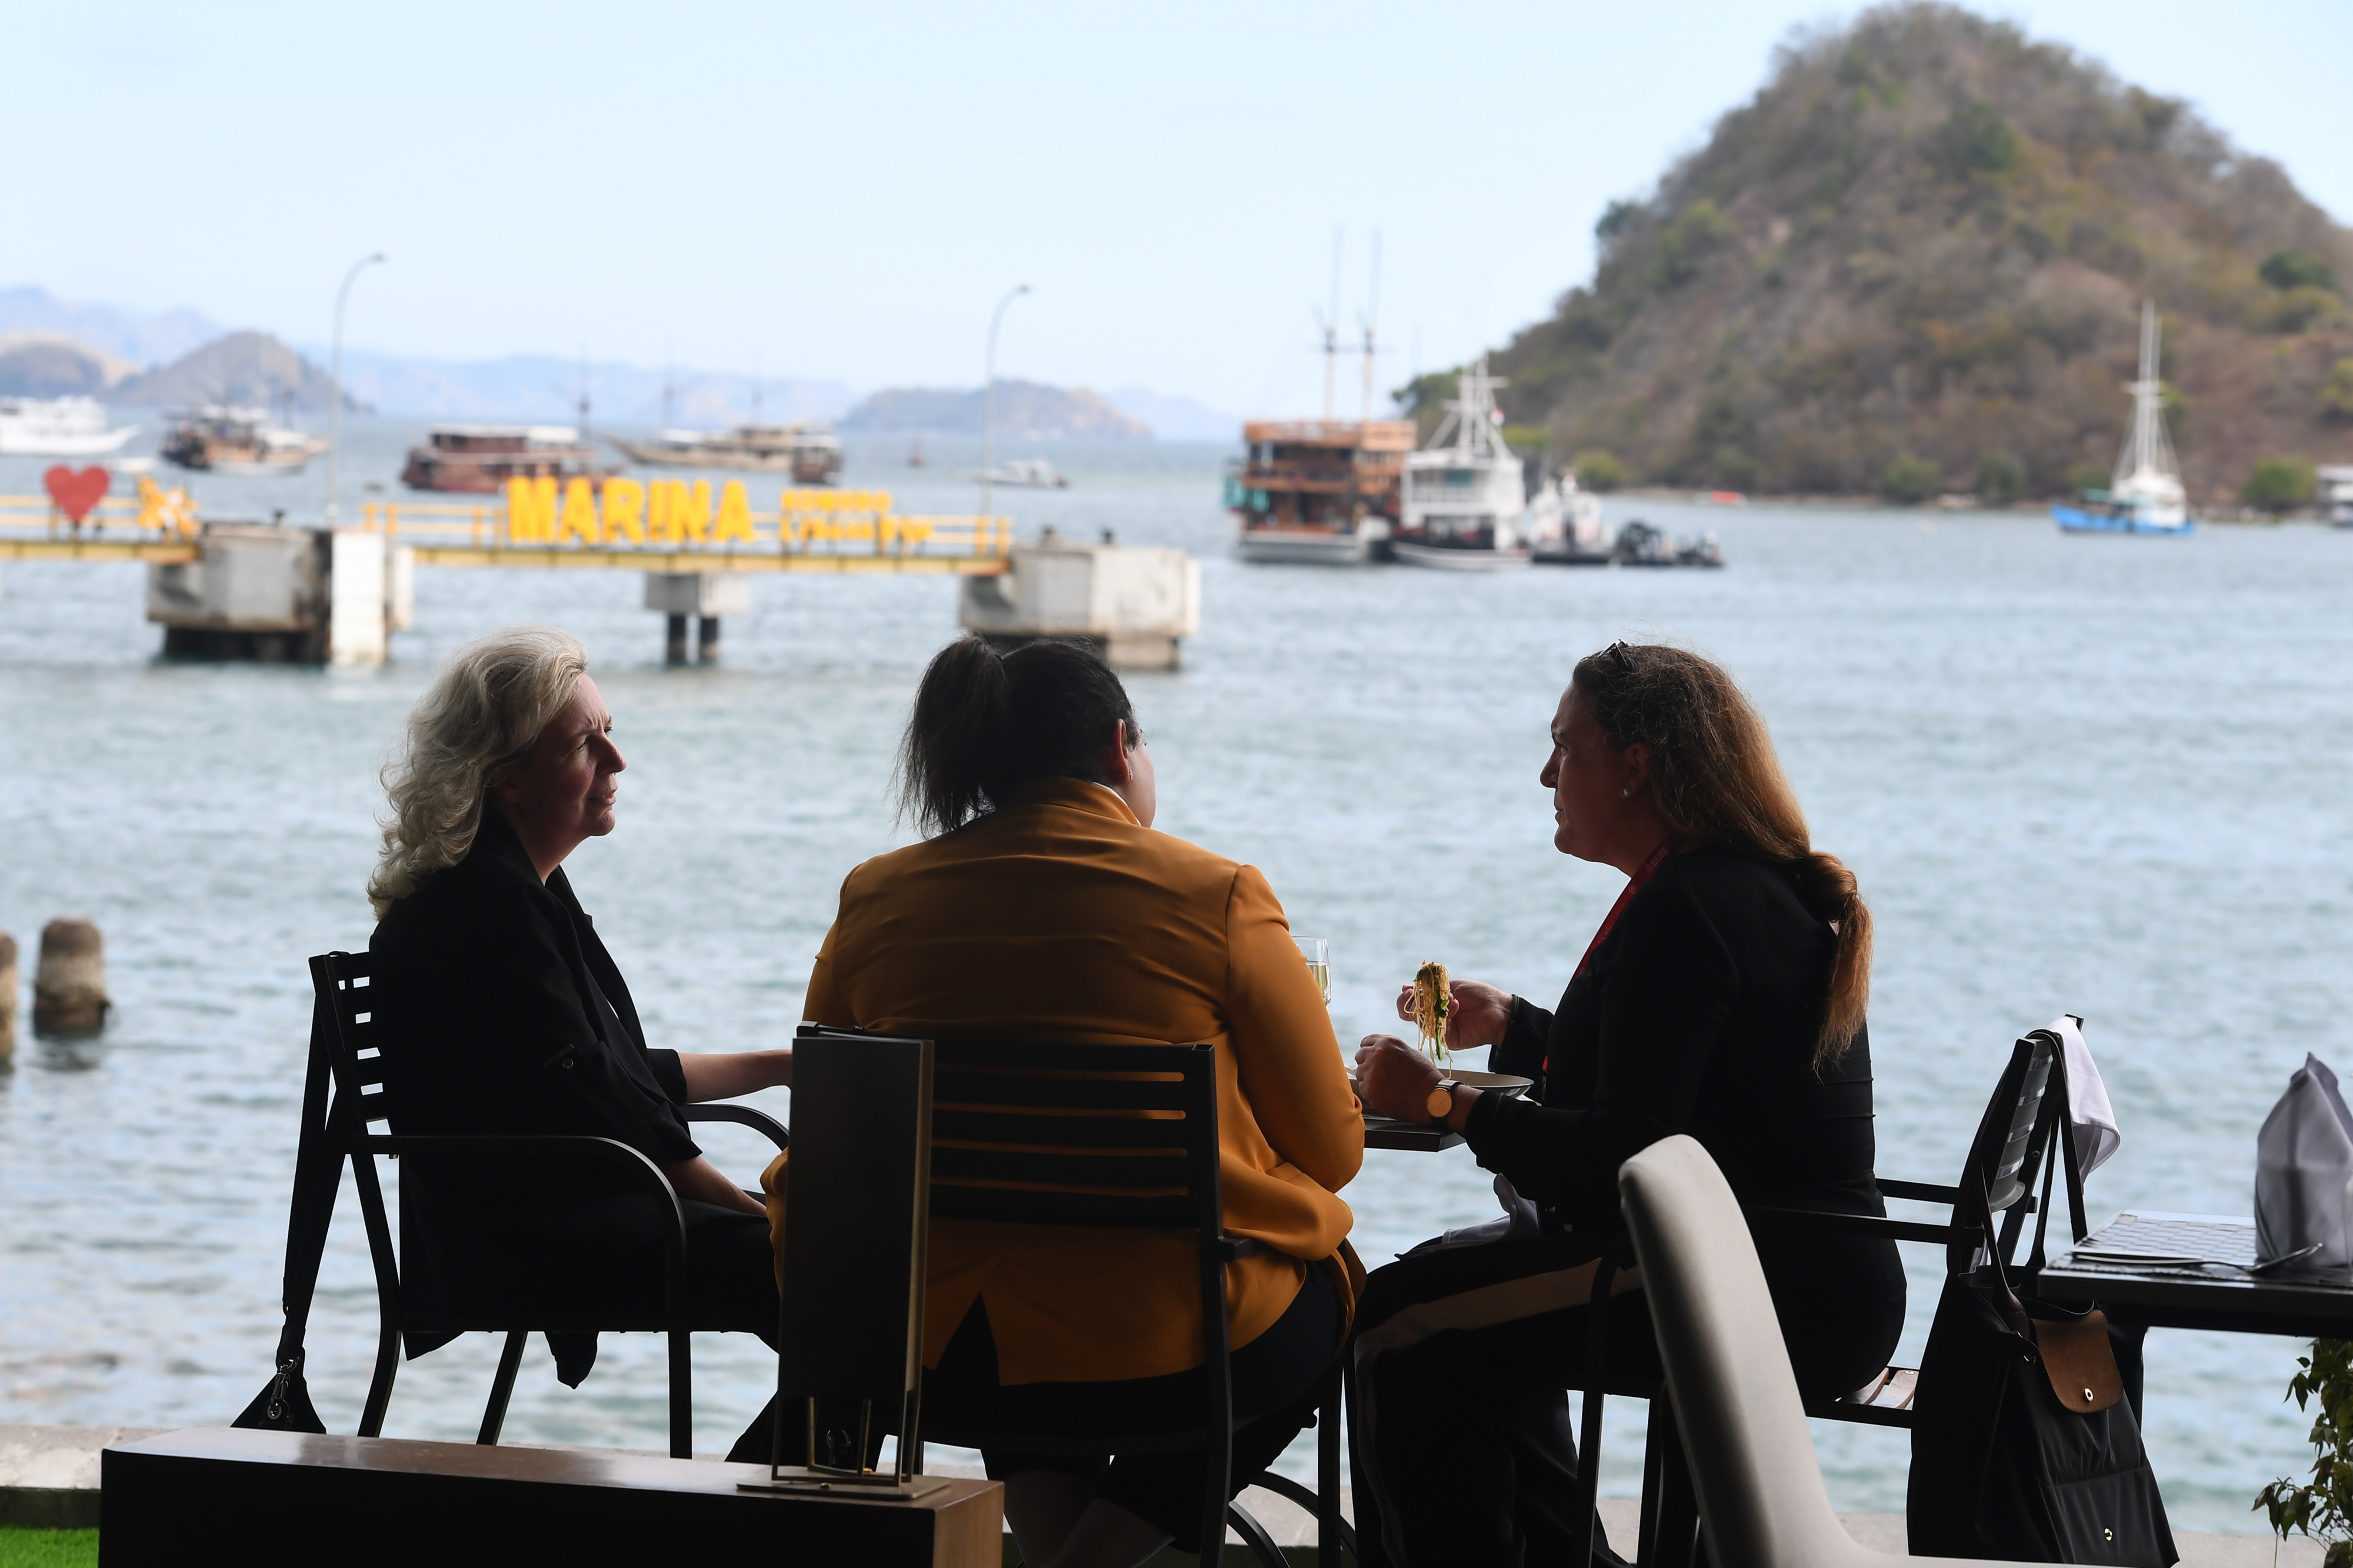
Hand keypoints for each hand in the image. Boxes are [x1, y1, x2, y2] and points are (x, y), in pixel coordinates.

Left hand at [1353, 1035, 1445, 1122]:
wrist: (1432, 1097)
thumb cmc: (1425, 1076)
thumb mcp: (1410, 1053)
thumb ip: (1391, 1050)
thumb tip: (1378, 1052)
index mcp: (1387, 1042)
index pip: (1365, 1042)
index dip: (1370, 1051)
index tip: (1373, 1059)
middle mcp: (1376, 1053)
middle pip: (1360, 1057)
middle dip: (1367, 1065)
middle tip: (1381, 1075)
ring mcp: (1371, 1071)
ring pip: (1360, 1073)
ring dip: (1369, 1079)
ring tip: (1387, 1086)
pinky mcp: (1369, 1089)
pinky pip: (1362, 1088)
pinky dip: (1371, 1092)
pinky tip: (1386, 1094)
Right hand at [1392, 978, 1513, 1050]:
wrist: (1498, 1009)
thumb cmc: (1478, 995)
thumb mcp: (1451, 986)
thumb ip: (1430, 988)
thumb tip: (1405, 986)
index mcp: (1432, 1004)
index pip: (1410, 1004)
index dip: (1405, 999)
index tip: (1409, 990)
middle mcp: (1433, 1017)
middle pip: (1410, 1015)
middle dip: (1412, 1004)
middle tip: (1417, 995)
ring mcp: (1440, 1029)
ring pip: (1422, 1022)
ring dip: (1432, 1006)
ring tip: (1450, 997)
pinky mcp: (1448, 1039)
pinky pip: (1437, 1030)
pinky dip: (1445, 1015)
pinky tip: (1455, 1005)